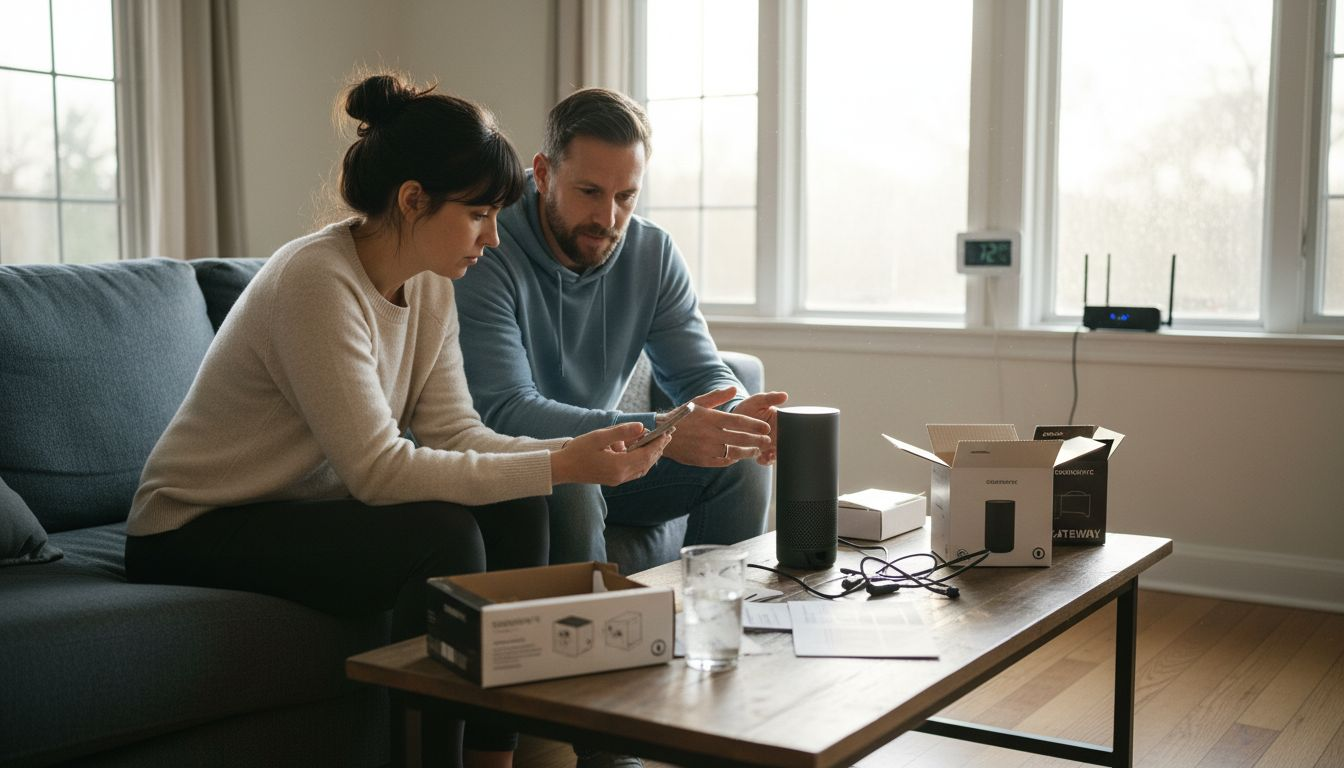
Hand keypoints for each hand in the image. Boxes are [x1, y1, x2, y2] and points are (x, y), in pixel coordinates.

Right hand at [550, 422, 670, 485]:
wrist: (563, 468)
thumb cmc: (579, 450)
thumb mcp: (599, 436)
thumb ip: (621, 432)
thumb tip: (641, 426)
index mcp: (619, 466)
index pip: (646, 455)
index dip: (658, 444)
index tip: (667, 433)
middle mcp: (621, 476)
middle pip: (647, 463)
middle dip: (658, 449)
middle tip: (668, 435)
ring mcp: (618, 479)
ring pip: (642, 468)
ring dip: (651, 455)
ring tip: (657, 442)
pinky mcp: (614, 479)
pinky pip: (635, 471)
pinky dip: (642, 461)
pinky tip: (641, 451)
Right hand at [662, 387, 779, 467]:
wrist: (661, 434)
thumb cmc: (682, 416)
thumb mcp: (698, 402)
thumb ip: (717, 396)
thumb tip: (734, 388)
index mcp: (711, 418)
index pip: (739, 422)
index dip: (755, 425)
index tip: (766, 427)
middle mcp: (710, 434)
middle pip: (740, 439)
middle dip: (757, 440)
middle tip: (767, 440)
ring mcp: (706, 449)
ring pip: (733, 453)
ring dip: (747, 452)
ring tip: (755, 450)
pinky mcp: (702, 460)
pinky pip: (722, 462)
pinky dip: (732, 460)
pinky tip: (738, 457)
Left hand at [730, 390, 787, 464]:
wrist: (732, 419)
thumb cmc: (748, 408)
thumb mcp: (758, 401)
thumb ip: (770, 398)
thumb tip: (785, 395)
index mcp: (780, 421)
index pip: (790, 428)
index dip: (792, 433)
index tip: (789, 435)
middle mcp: (776, 434)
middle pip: (785, 443)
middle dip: (783, 447)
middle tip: (779, 448)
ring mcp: (768, 444)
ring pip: (776, 453)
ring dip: (774, 456)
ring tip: (769, 456)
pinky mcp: (759, 452)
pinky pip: (765, 459)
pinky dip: (764, 461)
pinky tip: (761, 459)